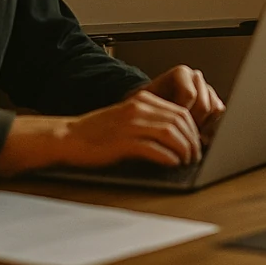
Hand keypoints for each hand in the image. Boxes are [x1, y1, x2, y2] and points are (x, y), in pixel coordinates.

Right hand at [0, 91, 203, 174]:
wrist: (68, 137)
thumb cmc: (98, 133)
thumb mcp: (128, 120)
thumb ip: (151, 122)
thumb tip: (180, 138)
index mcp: (142, 100)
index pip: (180, 111)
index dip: (193, 129)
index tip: (197, 144)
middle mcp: (139, 109)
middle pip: (179, 121)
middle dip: (192, 141)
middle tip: (195, 156)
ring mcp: (130, 124)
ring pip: (170, 133)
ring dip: (183, 149)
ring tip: (186, 161)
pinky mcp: (122, 142)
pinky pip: (153, 148)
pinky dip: (167, 157)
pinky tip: (172, 163)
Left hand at [133, 64, 223, 126]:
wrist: (149, 108)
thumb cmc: (147, 107)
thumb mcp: (149, 106)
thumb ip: (161, 110)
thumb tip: (171, 126)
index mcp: (180, 73)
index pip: (189, 95)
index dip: (180, 114)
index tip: (170, 126)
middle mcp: (196, 78)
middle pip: (203, 104)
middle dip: (191, 123)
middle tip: (179, 134)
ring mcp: (206, 89)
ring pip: (214, 108)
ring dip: (200, 124)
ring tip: (185, 131)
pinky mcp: (214, 99)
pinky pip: (218, 112)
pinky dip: (208, 123)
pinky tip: (194, 129)